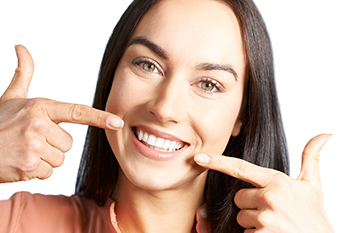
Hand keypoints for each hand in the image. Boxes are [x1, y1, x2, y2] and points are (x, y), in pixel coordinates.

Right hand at [0, 45, 123, 182]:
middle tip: (31, 141)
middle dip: (53, 146)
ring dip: (45, 159)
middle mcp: (38, 125)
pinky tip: (21, 163)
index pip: (77, 112)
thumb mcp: (11, 97)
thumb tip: (21, 47)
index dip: (99, 117)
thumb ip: (23, 74)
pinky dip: (36, 171)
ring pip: (59, 159)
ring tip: (25, 151)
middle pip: (68, 144)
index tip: (117, 122)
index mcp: (40, 107)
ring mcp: (33, 146)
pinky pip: (48, 172)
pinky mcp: (29, 166)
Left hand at [194, 134, 333, 232]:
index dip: (217, 162)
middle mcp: (270, 198)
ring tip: (274, 224)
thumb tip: (324, 134)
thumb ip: (311, 158)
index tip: (199, 157)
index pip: (241, 168)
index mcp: (277, 181)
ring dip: (253, 222)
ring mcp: (265, 218)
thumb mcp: (313, 186)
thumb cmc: (314, 216)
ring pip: (242, 217)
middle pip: (239, 198)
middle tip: (271, 211)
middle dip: (249, 205)